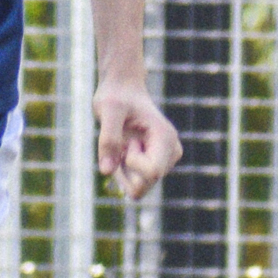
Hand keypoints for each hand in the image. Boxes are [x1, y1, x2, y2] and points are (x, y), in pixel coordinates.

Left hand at [96, 73, 181, 198]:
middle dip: (125, 170)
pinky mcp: (156, 165)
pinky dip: (123, 171)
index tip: (128, 141)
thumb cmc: (116, 95)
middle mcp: (171, 152)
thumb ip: (108, 139)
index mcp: (165, 138)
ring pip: (138, 188)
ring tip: (124, 143)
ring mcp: (166, 161)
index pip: (152, 173)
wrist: (123, 89)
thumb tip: (106, 172)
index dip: (131, 163)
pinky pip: (134, 184)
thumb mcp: (107, 110)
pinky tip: (124, 149)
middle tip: (124, 142)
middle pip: (144, 185)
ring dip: (123, 170)